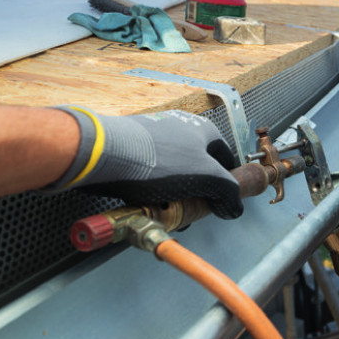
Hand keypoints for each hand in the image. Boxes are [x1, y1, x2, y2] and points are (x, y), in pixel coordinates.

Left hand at [46, 107, 243, 218]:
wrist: (103, 155)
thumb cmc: (157, 161)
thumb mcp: (205, 178)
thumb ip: (227, 192)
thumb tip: (234, 207)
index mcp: (203, 130)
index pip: (226, 159)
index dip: (226, 182)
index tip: (220, 201)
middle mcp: (181, 128)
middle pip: (198, 167)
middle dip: (196, 193)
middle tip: (190, 210)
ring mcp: (155, 137)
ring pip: (173, 173)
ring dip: (173, 195)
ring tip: (164, 210)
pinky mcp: (132, 147)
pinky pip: (149, 173)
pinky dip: (151, 190)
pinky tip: (144, 203)